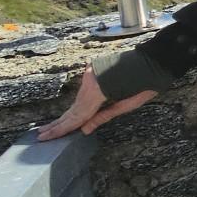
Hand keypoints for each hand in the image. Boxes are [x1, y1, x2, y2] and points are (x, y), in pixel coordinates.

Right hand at [37, 62, 155, 140]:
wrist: (156, 59)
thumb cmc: (147, 83)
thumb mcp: (128, 104)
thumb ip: (103, 116)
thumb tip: (84, 129)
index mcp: (97, 91)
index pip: (77, 115)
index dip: (62, 128)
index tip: (46, 137)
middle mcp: (89, 81)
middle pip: (73, 108)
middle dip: (58, 123)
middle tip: (41, 135)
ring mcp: (90, 75)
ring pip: (77, 100)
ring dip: (67, 115)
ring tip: (51, 128)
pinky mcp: (93, 72)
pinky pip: (83, 93)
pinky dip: (77, 105)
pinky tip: (69, 115)